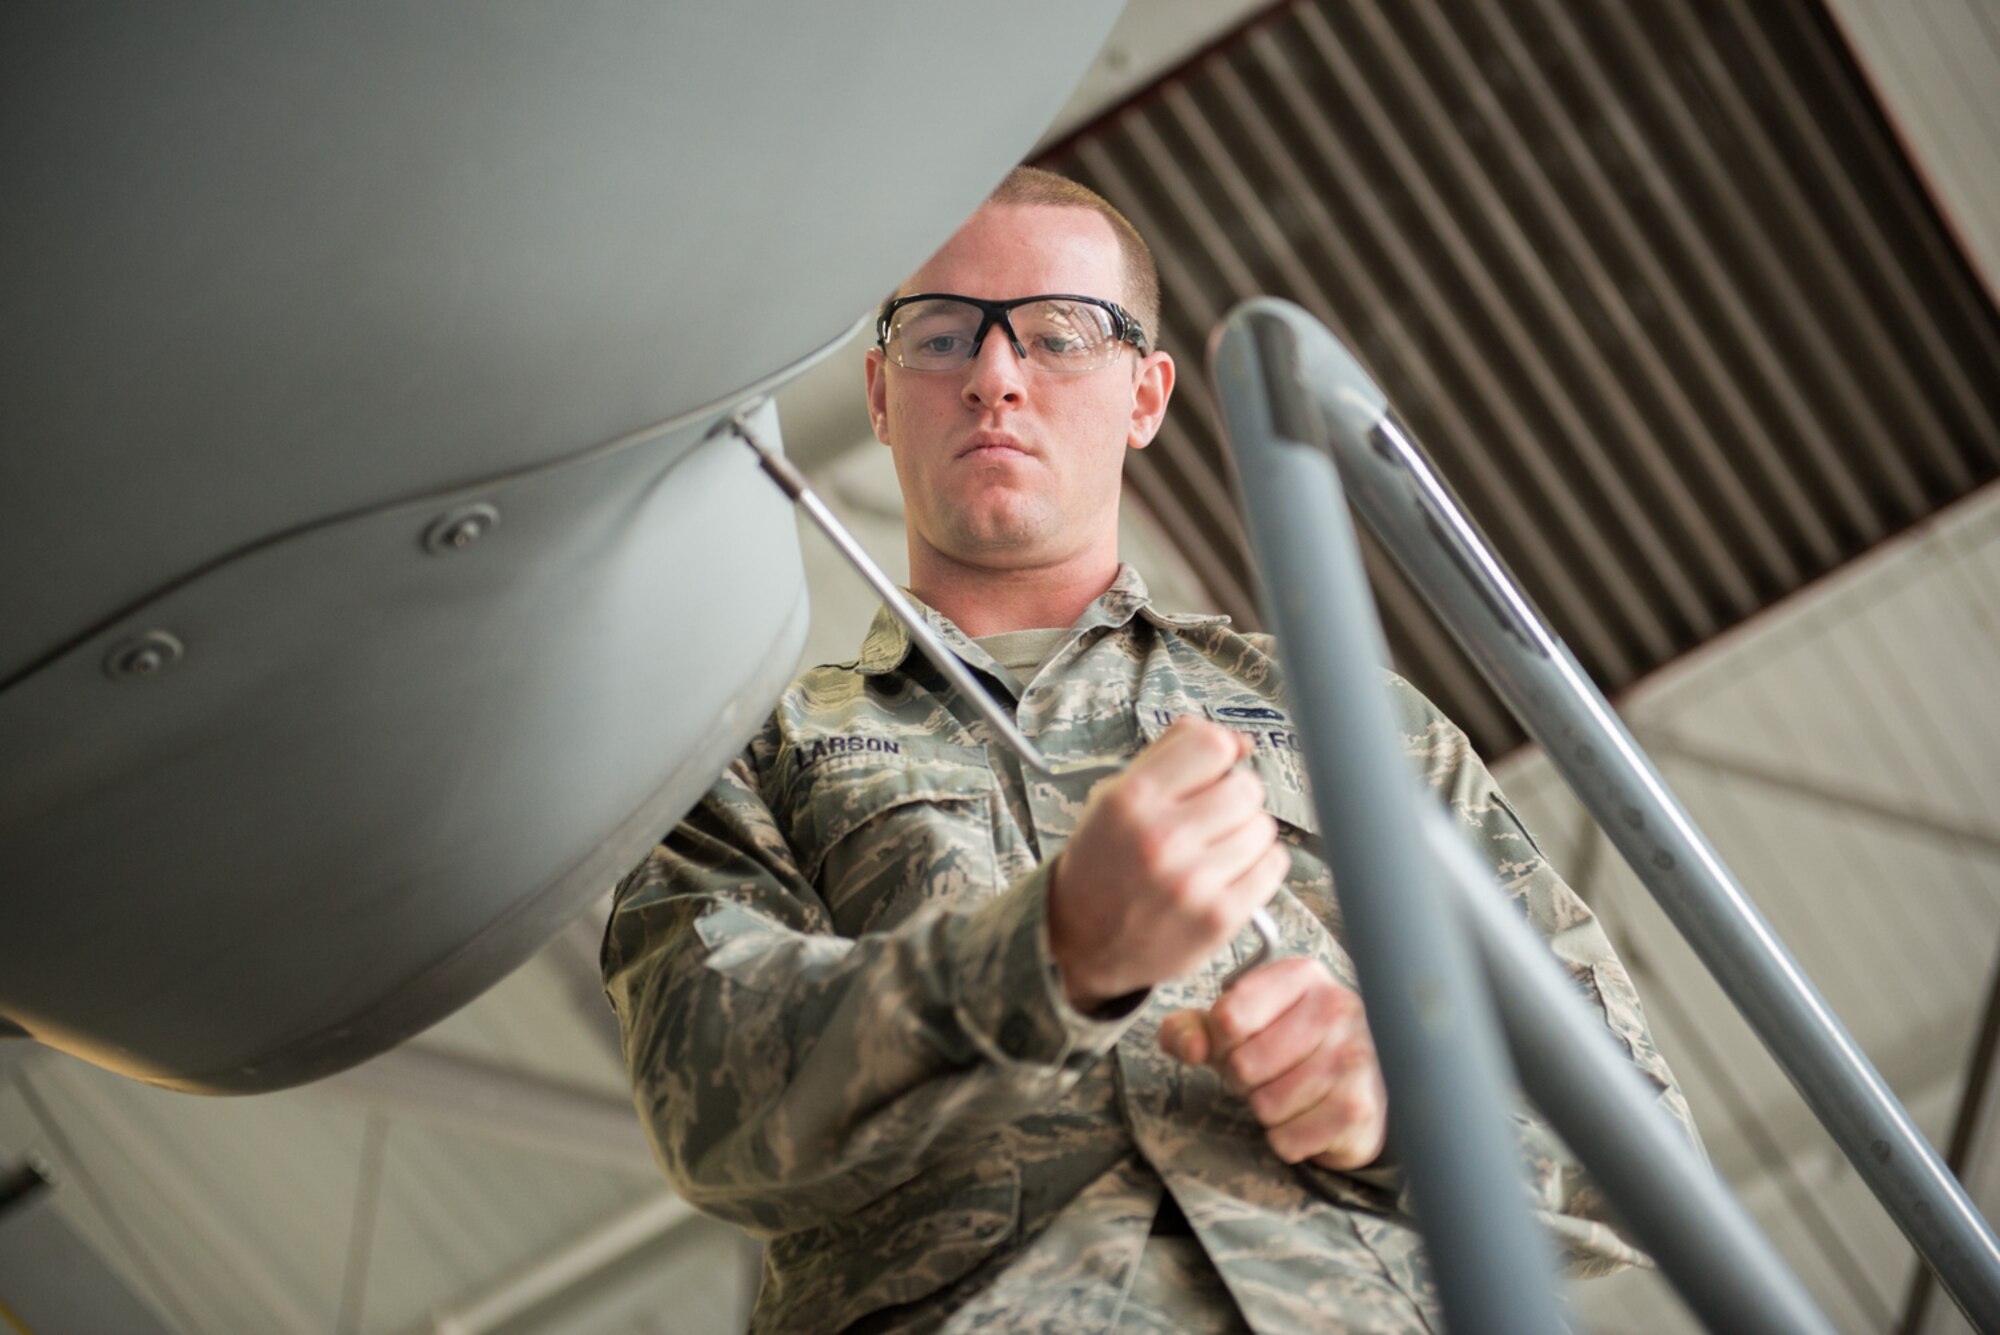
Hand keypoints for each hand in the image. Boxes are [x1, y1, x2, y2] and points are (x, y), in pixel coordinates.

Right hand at [1047, 717, 1286, 1010]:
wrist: (1081, 943)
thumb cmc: (1102, 866)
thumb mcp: (1115, 797)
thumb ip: (1173, 756)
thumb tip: (1240, 742)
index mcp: (1131, 800)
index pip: (1213, 746)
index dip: (1218, 757)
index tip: (1211, 774)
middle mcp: (1162, 838)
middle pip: (1246, 787)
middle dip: (1233, 799)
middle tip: (1209, 821)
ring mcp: (1193, 881)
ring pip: (1264, 827)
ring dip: (1246, 835)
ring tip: (1213, 852)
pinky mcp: (1219, 917)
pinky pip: (1273, 867)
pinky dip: (1258, 867)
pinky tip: (1227, 874)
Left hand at [1158, 956, 1386, 1170]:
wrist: (1350, 1095)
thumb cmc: (1283, 1050)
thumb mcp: (1231, 1030)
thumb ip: (1190, 1029)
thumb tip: (1193, 1048)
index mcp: (1302, 975)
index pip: (1229, 1016)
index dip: (1219, 1042)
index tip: (1237, 1042)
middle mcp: (1337, 1007)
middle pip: (1244, 1064)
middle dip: (1242, 1079)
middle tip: (1266, 1073)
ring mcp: (1354, 1057)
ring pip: (1266, 1104)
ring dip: (1266, 1109)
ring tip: (1288, 1092)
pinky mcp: (1358, 1109)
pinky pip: (1287, 1139)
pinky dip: (1286, 1138)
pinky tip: (1307, 1118)